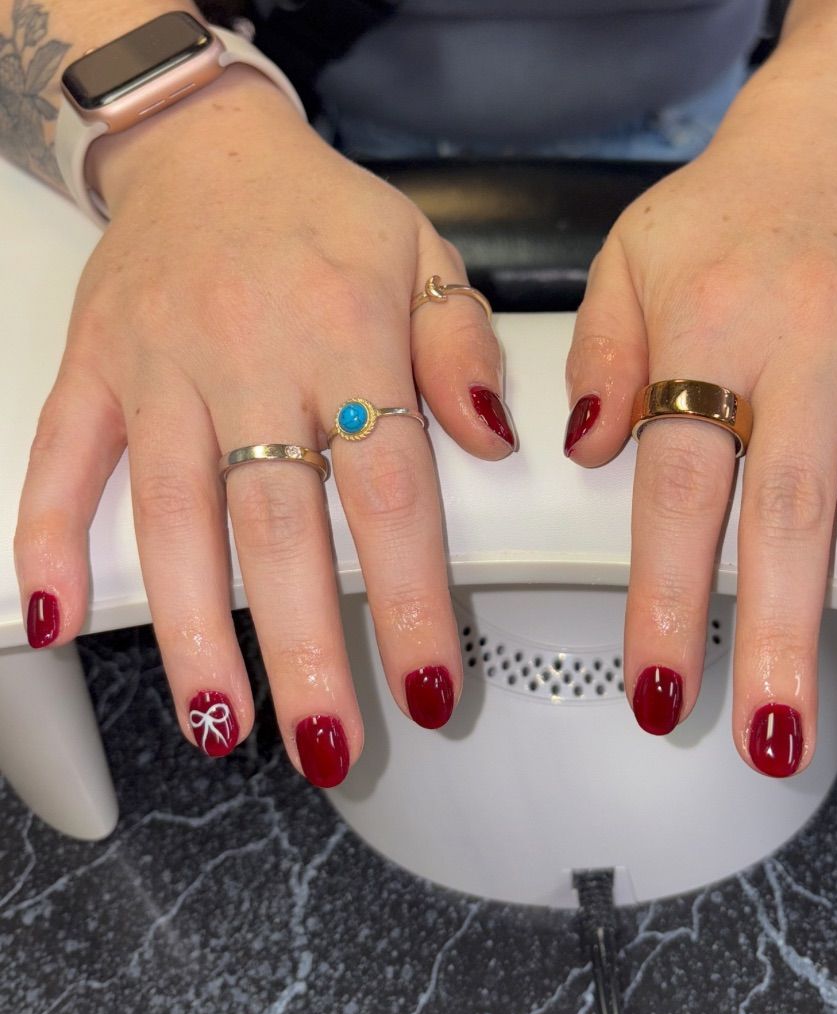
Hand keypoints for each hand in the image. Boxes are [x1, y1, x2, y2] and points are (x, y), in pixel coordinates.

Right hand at [15, 70, 511, 783]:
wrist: (208, 146)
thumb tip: (489, 440)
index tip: (426, 686)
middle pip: (278, 528)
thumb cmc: (324, 215)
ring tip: (221, 722)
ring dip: (193, 630)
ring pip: (172, 515)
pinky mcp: (94, 367)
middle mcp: (249, 356)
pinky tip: (58, 620)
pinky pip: (62, 458)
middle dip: (305, 649)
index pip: (389, 493)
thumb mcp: (425, 253)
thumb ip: (461, 347)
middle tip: (328, 744)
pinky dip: (48, 538)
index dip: (409, 599)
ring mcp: (159, 366)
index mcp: (347, 333)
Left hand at [563, 128, 836, 773]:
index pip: (680, 489)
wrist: (824, 142)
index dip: (667, 598)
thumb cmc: (718, 217)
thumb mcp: (624, 265)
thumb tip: (585, 450)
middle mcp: (807, 344)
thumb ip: (600, 362)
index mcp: (709, 329)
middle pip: (790, 512)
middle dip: (780, 636)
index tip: (659, 686)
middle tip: (775, 734)